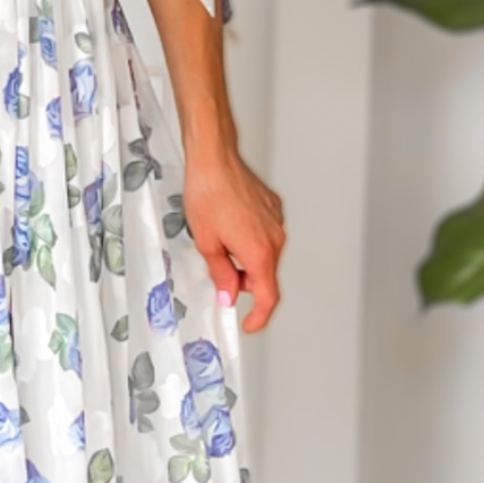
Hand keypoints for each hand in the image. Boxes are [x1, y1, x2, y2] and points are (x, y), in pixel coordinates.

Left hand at [183, 148, 284, 332]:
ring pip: (266, 255)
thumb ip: (221, 274)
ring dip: (246, 259)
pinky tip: (230, 225)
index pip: (268, 297)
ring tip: (221, 240)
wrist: (215, 159)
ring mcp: (277, 222)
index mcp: (260, 252)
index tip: (249, 324)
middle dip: (244, 282)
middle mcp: (275, 238)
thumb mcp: (206, 243)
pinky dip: (251, 240)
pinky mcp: (274, 209)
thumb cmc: (208, 193)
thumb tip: (228, 294)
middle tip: (220, 273)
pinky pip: (266, 236)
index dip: (259, 317)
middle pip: (266, 276)